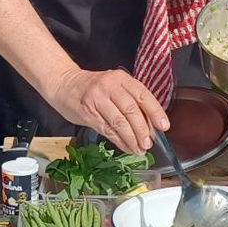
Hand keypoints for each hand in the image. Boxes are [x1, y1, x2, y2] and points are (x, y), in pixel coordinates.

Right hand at [46, 67, 168, 153]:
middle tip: (149, 143)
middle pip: (131, 111)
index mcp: (121, 78)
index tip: (164, 126)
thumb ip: (130, 101)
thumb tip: (150, 125)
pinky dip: (119, 141)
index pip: (143, 95)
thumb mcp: (114, 85)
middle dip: (142, 130)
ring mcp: (97, 99)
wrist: (63, 84)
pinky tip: (126, 147)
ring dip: (132, 139)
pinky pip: (107, 130)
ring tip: (139, 148)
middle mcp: (109, 86)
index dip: (155, 112)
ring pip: (119, 122)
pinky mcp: (87, 113)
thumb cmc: (92, 87)